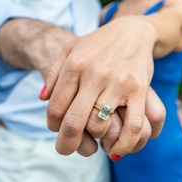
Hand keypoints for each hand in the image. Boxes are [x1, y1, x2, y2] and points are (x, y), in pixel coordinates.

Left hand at [41, 16, 165, 157]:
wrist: (132, 31)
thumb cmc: (97, 44)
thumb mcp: (70, 49)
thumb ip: (53, 73)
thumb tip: (42, 99)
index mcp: (75, 66)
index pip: (56, 107)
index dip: (53, 125)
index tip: (56, 129)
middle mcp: (95, 74)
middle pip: (75, 121)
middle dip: (66, 144)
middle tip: (65, 150)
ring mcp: (118, 83)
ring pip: (100, 126)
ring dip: (95, 142)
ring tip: (93, 143)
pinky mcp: (139, 90)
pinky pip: (133, 126)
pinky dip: (124, 144)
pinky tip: (117, 150)